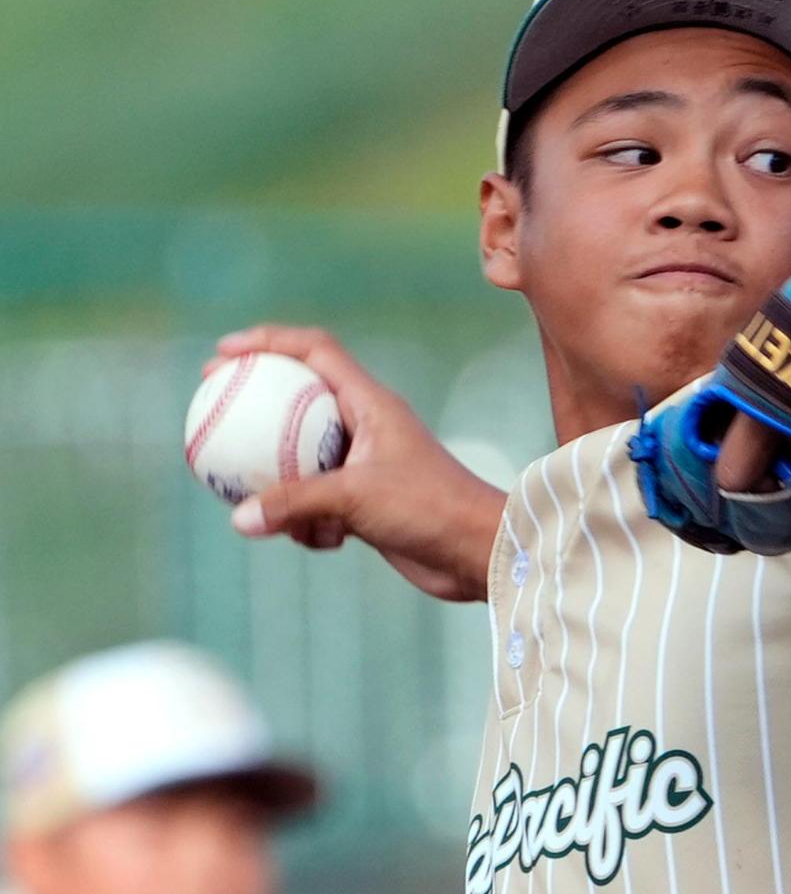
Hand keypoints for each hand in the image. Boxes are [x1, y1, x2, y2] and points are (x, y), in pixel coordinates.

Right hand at [209, 326, 505, 601]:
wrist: (477, 552)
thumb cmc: (430, 510)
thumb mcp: (357, 499)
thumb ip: (296, 503)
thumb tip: (239, 518)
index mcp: (371, 403)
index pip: (316, 351)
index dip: (269, 341)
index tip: (223, 352)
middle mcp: (368, 426)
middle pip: (300, 399)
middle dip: (256, 406)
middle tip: (210, 410)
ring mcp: (366, 464)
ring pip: (302, 458)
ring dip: (282, 483)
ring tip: (260, 504)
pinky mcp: (367, 502)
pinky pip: (317, 502)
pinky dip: (309, 521)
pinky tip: (322, 543)